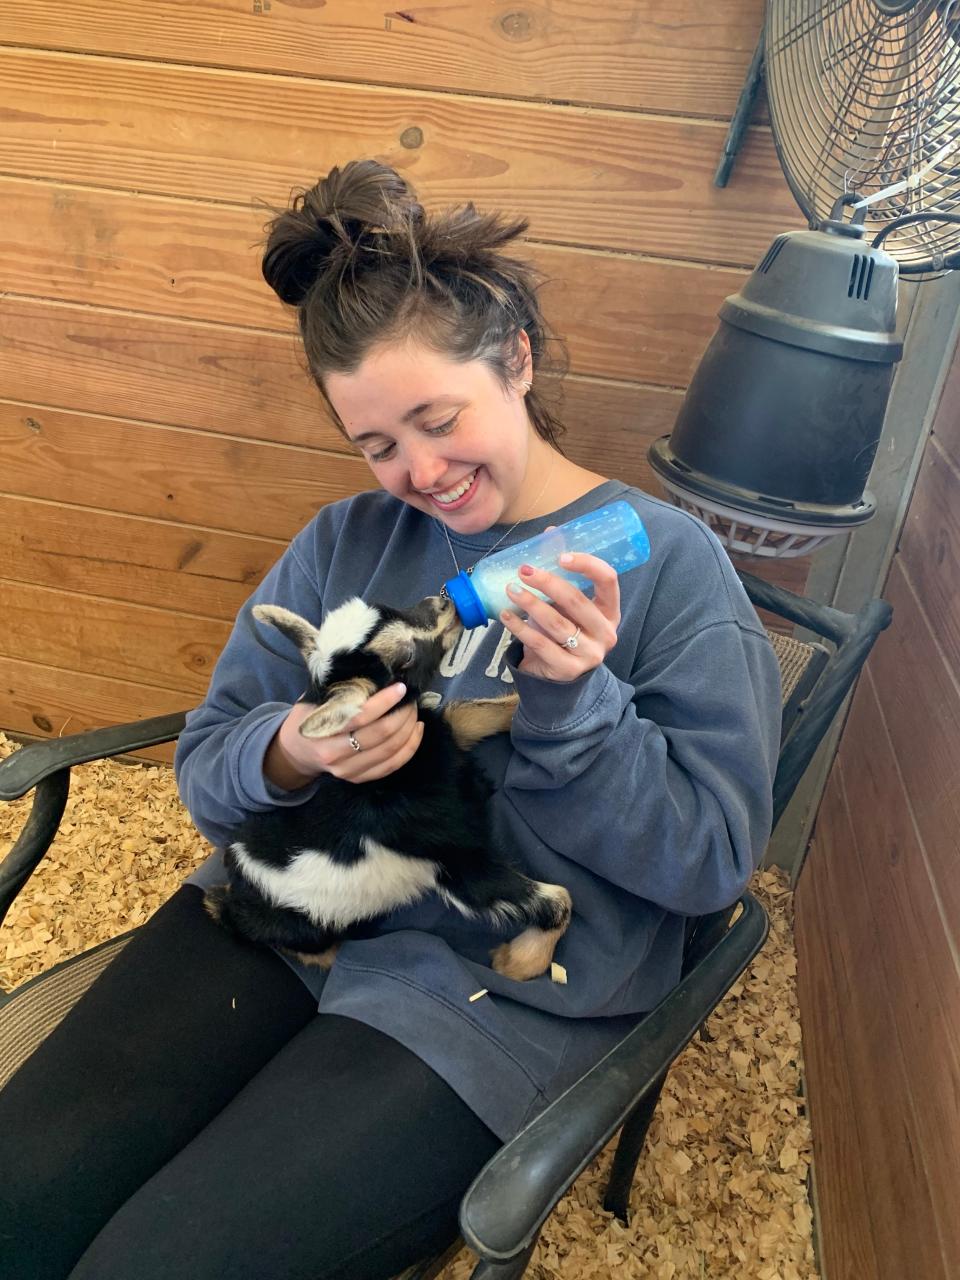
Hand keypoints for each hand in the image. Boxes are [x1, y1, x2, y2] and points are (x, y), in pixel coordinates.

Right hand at [264, 683, 423, 788]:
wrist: (297, 751)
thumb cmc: (308, 717)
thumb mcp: (315, 699)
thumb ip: (339, 690)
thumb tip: (374, 672)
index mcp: (322, 732)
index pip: (361, 716)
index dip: (385, 702)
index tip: (400, 688)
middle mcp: (335, 755)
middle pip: (381, 734)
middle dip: (402, 714)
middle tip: (411, 699)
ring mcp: (348, 771)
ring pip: (390, 751)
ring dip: (409, 729)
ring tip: (414, 711)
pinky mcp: (359, 779)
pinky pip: (392, 765)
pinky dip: (410, 747)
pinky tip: (417, 730)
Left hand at [500, 552, 620, 681]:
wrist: (558, 672)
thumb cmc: (565, 629)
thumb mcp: (567, 604)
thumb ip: (563, 574)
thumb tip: (550, 533)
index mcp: (610, 611)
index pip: (608, 580)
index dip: (587, 565)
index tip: (560, 556)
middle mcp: (605, 633)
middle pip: (576, 601)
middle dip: (547, 582)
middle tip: (523, 570)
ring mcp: (589, 655)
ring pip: (556, 623)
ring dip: (530, 603)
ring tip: (511, 589)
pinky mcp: (568, 670)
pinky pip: (540, 644)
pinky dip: (520, 627)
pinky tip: (506, 615)